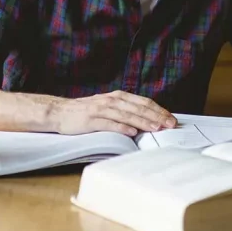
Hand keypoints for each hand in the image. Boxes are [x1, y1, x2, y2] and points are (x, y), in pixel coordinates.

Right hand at [52, 90, 176, 135]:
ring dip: (143, 122)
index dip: (159, 110)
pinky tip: (133, 133)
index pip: (144, 102)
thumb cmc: (86, 111)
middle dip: (157, 116)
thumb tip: (146, 120)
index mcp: (118, 97)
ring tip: (156, 128)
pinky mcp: (92, 120)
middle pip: (139, 108)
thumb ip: (125, 111)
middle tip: (170, 125)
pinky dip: (122, 128)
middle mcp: (112, 100)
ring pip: (127, 115)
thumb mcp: (108, 106)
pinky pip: (110, 124)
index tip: (171, 119)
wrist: (60, 111)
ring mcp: (102, 109)